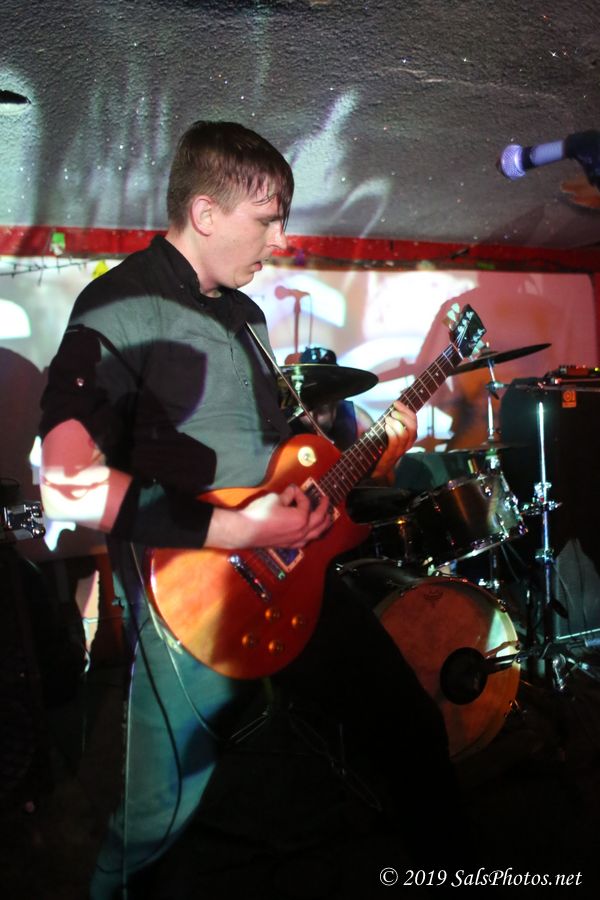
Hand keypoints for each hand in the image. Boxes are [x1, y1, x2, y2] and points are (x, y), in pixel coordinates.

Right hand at [206, 484, 330, 548]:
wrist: (246, 531)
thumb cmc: (260, 513)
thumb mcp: (275, 498)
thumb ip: (287, 494)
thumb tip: (292, 491)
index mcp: (301, 518)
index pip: (305, 502)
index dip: (300, 494)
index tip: (293, 489)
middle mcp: (302, 531)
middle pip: (319, 520)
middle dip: (324, 509)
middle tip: (326, 501)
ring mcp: (296, 540)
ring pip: (315, 533)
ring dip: (323, 525)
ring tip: (327, 520)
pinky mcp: (288, 545)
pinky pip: (305, 541)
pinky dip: (311, 535)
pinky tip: (310, 534)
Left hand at [370, 400, 416, 481]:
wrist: (372, 469)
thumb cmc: (378, 449)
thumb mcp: (385, 434)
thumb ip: (389, 424)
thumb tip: (389, 409)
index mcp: (407, 438)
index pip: (414, 422)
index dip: (407, 411)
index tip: (396, 403)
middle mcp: (406, 445)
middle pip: (413, 427)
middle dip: (404, 415)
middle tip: (393, 411)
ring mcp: (399, 451)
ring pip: (406, 434)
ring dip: (397, 423)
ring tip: (387, 419)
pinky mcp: (391, 456)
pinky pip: (396, 442)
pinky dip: (392, 432)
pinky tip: (386, 427)